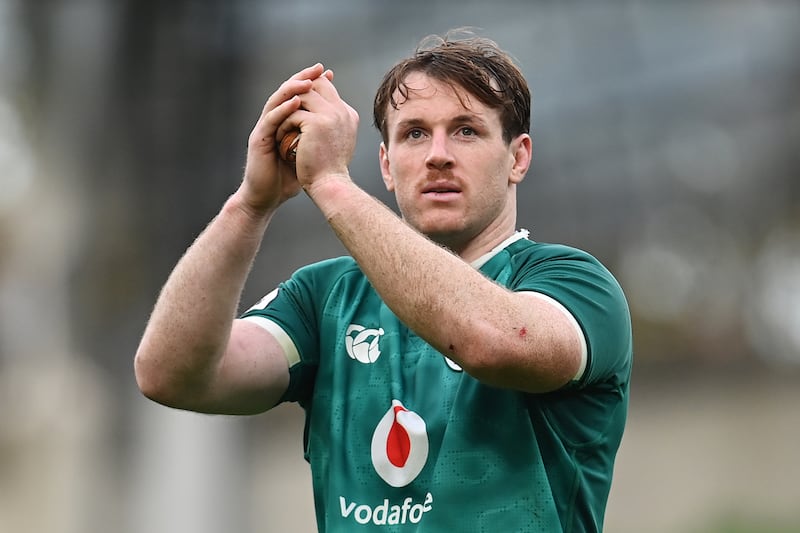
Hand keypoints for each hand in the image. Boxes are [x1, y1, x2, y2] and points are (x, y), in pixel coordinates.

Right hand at [240, 64, 327, 213]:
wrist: (268, 197)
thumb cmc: (288, 178)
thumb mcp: (308, 154)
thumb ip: (318, 139)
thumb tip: (342, 129)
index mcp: (285, 122)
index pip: (298, 96)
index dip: (312, 83)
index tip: (328, 74)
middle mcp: (273, 121)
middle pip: (286, 92)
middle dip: (303, 78)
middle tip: (319, 68)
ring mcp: (265, 129)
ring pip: (277, 101)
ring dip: (292, 89)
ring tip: (308, 81)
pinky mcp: (259, 139)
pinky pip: (271, 120)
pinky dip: (283, 109)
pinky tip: (296, 102)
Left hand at [275, 69, 359, 191]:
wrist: (329, 186)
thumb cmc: (329, 171)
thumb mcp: (334, 143)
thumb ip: (329, 126)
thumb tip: (316, 117)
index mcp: (348, 115)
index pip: (327, 89)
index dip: (309, 91)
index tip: (293, 105)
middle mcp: (342, 111)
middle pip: (316, 84)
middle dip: (296, 92)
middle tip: (281, 108)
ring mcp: (331, 115)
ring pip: (302, 95)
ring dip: (287, 108)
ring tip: (280, 125)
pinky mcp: (316, 122)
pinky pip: (293, 113)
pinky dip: (283, 124)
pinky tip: (280, 138)